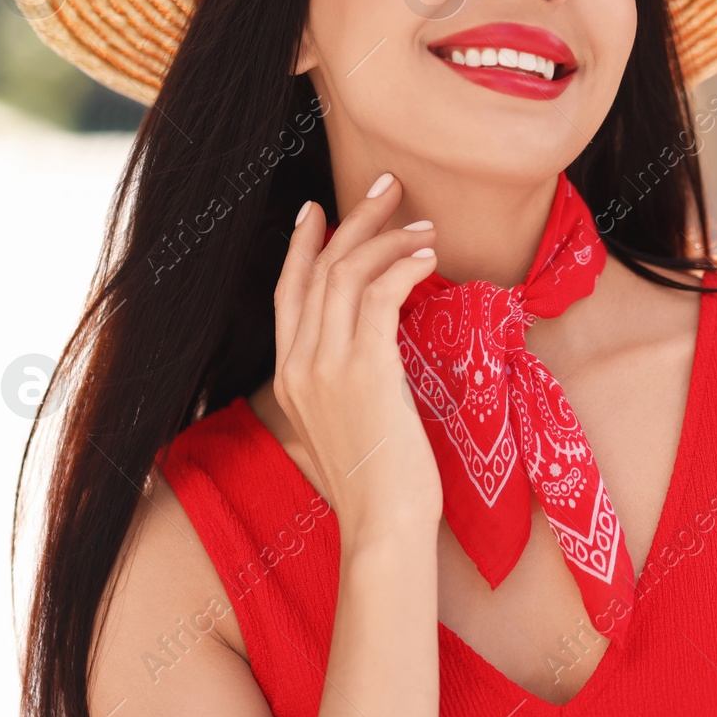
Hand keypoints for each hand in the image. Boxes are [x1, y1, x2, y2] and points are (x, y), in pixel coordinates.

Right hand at [274, 172, 442, 543]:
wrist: (385, 529)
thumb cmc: (382, 487)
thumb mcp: (352, 427)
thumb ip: (351, 386)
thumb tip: (378, 354)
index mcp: (290, 378)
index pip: (289, 293)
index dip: (304, 246)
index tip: (321, 210)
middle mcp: (299, 366)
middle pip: (318, 269)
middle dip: (354, 220)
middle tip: (387, 187)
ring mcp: (326, 367)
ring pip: (347, 273)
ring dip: (388, 238)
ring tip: (425, 224)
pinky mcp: (364, 370)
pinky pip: (379, 294)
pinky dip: (402, 266)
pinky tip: (427, 257)